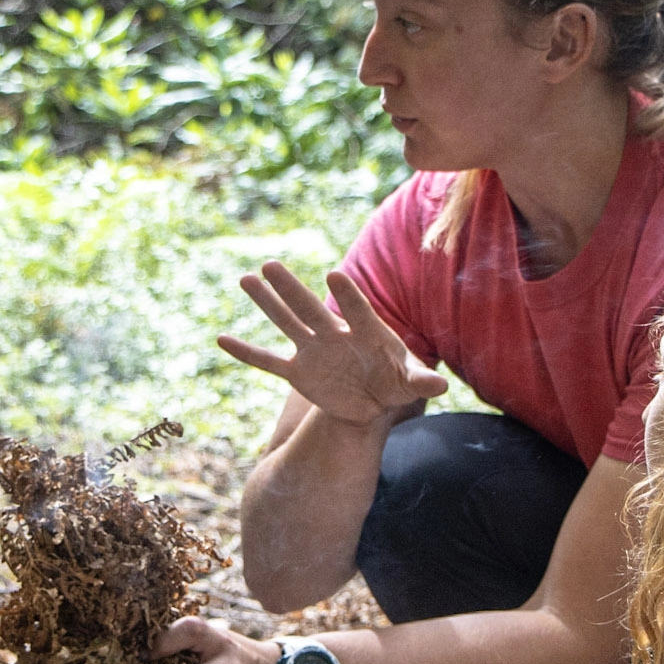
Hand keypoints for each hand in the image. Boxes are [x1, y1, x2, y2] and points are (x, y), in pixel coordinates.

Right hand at [217, 261, 445, 426]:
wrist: (372, 398)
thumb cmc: (396, 381)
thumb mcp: (411, 383)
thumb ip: (422, 380)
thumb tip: (441, 385)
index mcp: (366, 332)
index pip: (357, 311)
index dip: (347, 296)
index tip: (333, 276)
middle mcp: (335, 335)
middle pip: (310, 309)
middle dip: (291, 289)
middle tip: (270, 265)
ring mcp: (313, 350)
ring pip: (287, 323)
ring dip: (267, 303)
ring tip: (246, 279)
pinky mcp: (298, 372)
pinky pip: (268, 362)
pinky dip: (246, 352)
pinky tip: (222, 339)